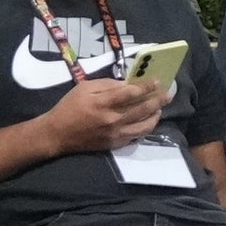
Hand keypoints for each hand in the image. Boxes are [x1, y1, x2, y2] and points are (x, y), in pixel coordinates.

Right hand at [43, 74, 168, 158]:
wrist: (57, 134)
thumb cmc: (69, 107)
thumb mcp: (84, 88)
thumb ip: (107, 85)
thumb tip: (127, 84)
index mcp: (104, 103)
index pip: (132, 93)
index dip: (147, 86)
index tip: (157, 81)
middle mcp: (113, 119)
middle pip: (142, 109)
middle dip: (158, 100)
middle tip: (168, 94)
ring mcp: (115, 134)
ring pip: (144, 125)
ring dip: (155, 115)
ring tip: (160, 108)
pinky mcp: (115, 144)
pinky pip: (136, 136)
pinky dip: (145, 128)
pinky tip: (148, 121)